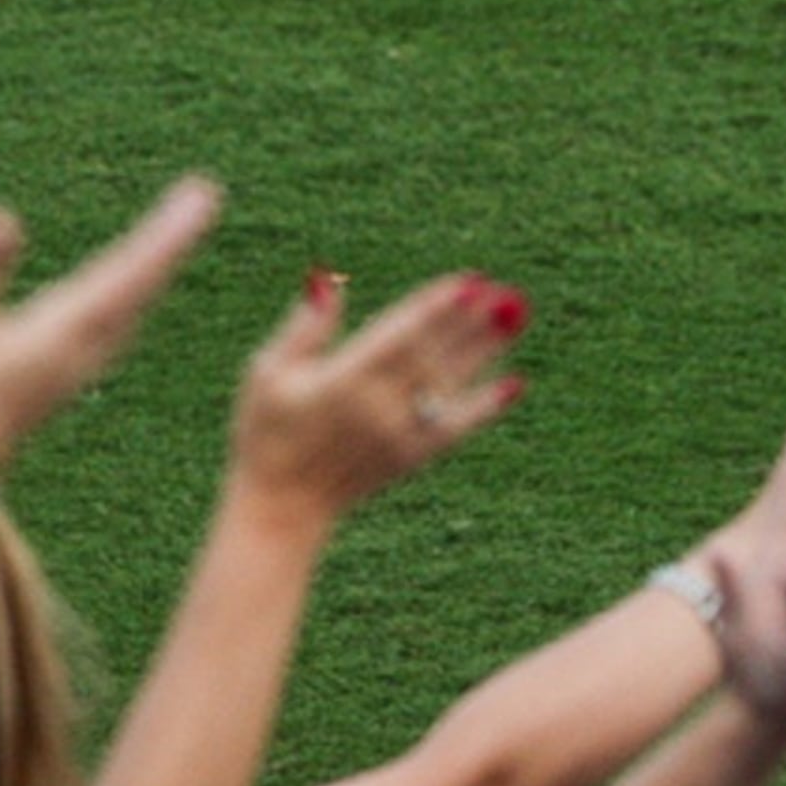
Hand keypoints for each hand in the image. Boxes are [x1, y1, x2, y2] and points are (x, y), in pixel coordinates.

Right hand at [0, 177, 223, 485]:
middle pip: (143, 284)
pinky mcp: (68, 372)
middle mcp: (84, 347)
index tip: (202, 196)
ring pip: (135, 304)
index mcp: (64, 331)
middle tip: (205, 191)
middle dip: (173, 236)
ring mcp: (79, 364)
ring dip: (158, 261)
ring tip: (183, 223)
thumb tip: (0, 217)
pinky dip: (136, 288)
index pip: (131, 273)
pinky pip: (119, 320)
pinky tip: (139, 281)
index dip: (167, 234)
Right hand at [227, 270, 528, 524]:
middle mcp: (377, 407)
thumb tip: (327, 278)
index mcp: (342, 381)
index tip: (469, 281)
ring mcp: (398, 435)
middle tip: (507, 290)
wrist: (281, 507)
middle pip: (434, 355)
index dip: (435, 308)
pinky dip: (485, 407)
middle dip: (472, 322)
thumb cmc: (267, 431)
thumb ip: (305, 327)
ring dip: (486, 351)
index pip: (399, 336)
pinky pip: (455, 428)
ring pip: (450, 384)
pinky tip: (513, 384)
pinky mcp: (411, 458)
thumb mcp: (267, 372)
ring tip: (517, 315)